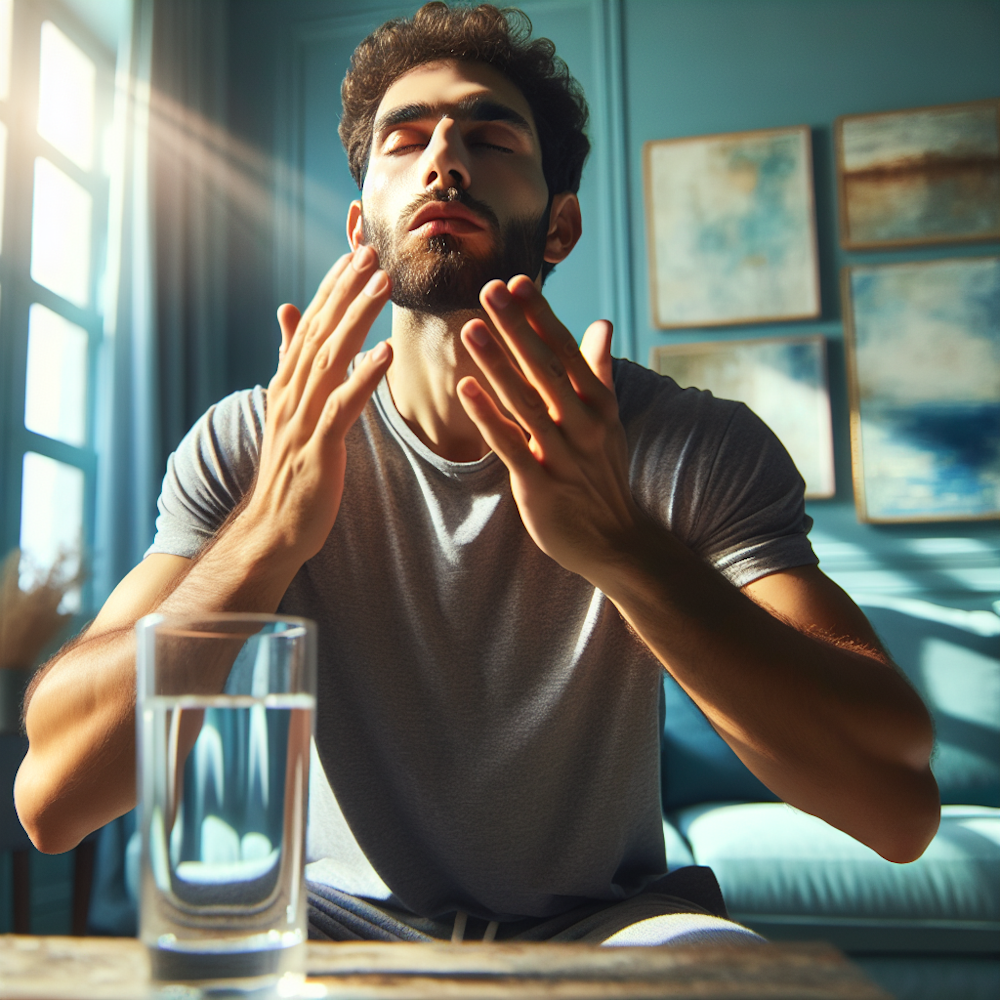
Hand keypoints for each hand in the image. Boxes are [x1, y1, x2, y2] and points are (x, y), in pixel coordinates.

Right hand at [243, 246, 392, 562]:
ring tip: (382, 286)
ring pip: (329, 360)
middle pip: (320, 331)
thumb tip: (289, 312)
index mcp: (288, 383)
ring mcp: (302, 420)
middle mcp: (291, 394)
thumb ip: (291, 359)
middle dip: (346, 289)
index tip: (356, 252)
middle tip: (372, 252)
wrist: (273, 526)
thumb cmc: (290, 469)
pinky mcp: (318, 450)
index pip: (311, 324)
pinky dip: (363, 379)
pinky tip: (385, 355)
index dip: (333, 287)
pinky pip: (342, 408)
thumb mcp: (289, 408)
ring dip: (356, 320)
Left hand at [457, 274, 640, 584]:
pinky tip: (465, 388)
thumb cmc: (603, 474)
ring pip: (524, 402)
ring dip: (496, 364)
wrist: (615, 541)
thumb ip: (599, 371)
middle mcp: (584, 425)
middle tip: (487, 289)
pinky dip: (487, 416)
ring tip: (470, 329)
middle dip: (515, 328)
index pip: (567, 351)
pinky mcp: (539, 484)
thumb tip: (602, 323)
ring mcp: (562, 455)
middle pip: (545, 368)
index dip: (540, 317)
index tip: (517, 282)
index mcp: (600, 405)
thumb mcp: (609, 421)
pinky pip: (509, 444)